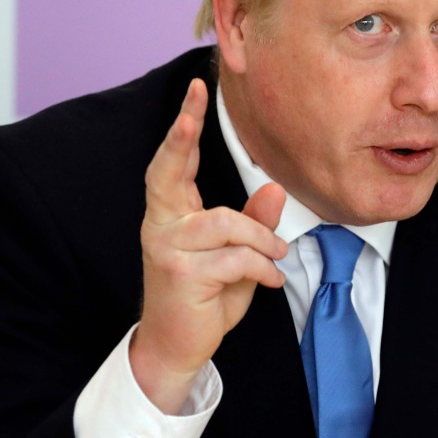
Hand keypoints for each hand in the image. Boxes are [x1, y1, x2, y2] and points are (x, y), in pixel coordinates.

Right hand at [130, 78, 287, 412]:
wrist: (177, 347)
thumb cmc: (205, 296)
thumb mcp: (236, 254)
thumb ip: (254, 222)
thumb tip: (276, 189)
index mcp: (170, 213)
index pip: (173, 162)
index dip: (183, 125)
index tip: (194, 90)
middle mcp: (160, 224)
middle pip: (168, 169)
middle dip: (182, 133)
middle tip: (193, 100)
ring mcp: (167, 248)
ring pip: (227, 223)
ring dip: (261, 240)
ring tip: (277, 257)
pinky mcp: (181, 274)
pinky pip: (236, 258)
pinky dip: (262, 268)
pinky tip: (272, 280)